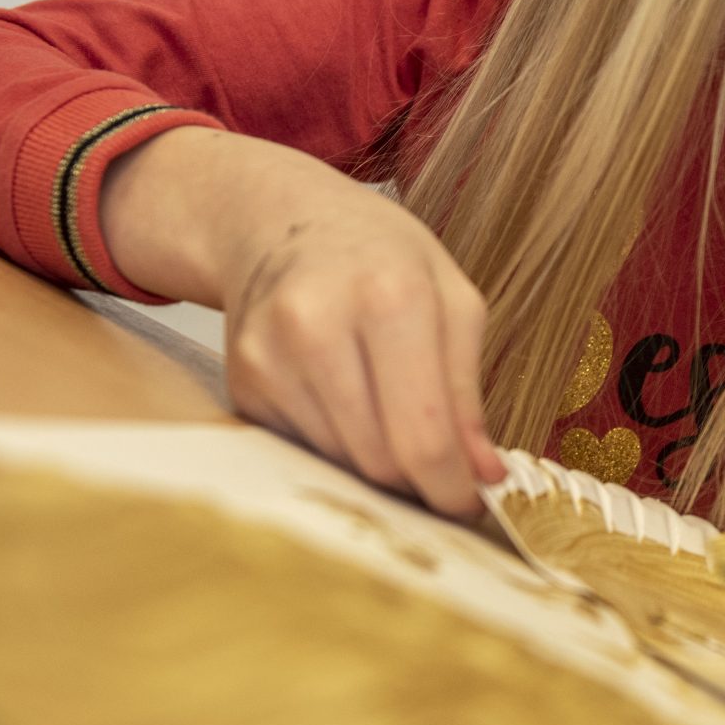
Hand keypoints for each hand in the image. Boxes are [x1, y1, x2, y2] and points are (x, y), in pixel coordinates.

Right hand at [100, 126, 503, 515]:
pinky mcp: (242, 383)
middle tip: (439, 466)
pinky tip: (344, 398)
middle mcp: (318, 325)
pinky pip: (302, 450)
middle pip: (379, 462)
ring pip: (339, 463)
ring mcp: (269, 356)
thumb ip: (467, 393)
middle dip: (417, 479)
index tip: (470, 503)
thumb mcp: (451, 299)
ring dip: (375, 462)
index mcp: (390, 297)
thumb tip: (482, 477)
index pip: (423, 436)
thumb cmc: (381, 255)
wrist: (281, 220)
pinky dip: (335, 444)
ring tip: (389, 414)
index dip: (452, 488)